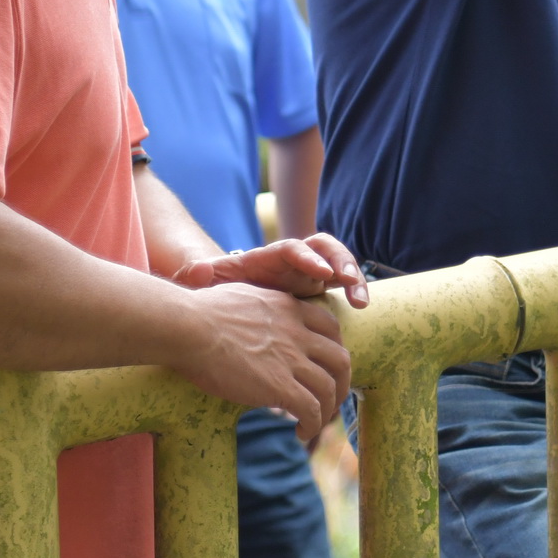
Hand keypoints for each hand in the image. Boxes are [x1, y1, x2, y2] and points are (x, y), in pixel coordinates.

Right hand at [165, 284, 352, 440]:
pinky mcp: (279, 386)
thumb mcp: (243, 297)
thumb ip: (261, 309)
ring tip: (314, 423)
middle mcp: (297, 332)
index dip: (334, 349)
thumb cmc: (199, 312)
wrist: (187, 327)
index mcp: (289, 308)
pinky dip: (313, 424)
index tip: (326, 366)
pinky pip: (311, 409)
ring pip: (329, 388)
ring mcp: (291, 359)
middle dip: (342, 383)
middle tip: (332, 399)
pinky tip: (300, 433)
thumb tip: (254, 320)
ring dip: (327, 410)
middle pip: (340, 359)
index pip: (331, 327)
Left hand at [175, 234, 370, 308]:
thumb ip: (201, 275)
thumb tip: (196, 271)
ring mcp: (311, 271)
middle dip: (339, 261)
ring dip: (353, 278)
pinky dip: (355, 291)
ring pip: (339, 264)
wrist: (234, 296)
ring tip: (361, 300)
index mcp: (270, 257)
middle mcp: (296, 259)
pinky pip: (345, 283)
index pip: (292, 248)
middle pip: (323, 247)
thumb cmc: (225, 288)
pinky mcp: (321, 286)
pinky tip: (361, 309)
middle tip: (350, 280)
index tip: (319, 273)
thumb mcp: (213, 282)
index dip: (307, 258)